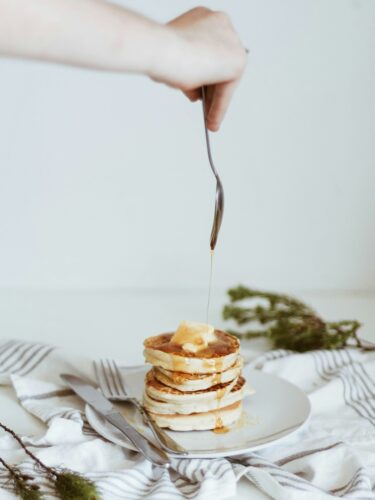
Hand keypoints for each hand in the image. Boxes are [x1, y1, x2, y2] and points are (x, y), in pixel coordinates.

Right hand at [155, 7, 246, 130]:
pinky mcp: (237, 61)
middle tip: (205, 108)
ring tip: (208, 120)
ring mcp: (232, 41)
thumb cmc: (161, 51)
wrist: (164, 50)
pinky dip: (219, 107)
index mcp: (203, 18)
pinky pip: (227, 89)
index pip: (208, 51)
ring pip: (223, 78)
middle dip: (210, 90)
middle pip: (217, 66)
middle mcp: (220, 25)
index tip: (200, 89)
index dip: (203, 74)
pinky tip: (212, 121)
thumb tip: (195, 90)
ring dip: (215, 101)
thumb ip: (187, 71)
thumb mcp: (173, 62)